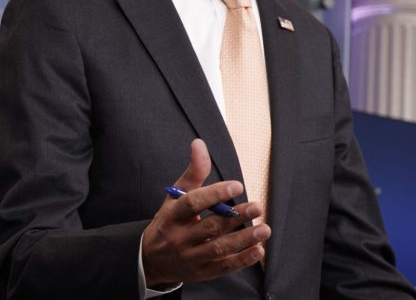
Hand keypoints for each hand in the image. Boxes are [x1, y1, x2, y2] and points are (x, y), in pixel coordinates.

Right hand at [141, 139, 270, 288]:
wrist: (150, 259)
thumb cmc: (168, 222)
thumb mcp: (174, 197)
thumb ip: (193, 173)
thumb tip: (200, 143)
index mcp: (172, 215)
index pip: (192, 203)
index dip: (214, 194)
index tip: (237, 186)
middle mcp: (179, 237)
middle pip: (209, 227)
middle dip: (235, 217)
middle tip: (257, 207)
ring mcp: (190, 257)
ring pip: (218, 248)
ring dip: (243, 239)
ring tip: (264, 229)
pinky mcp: (201, 272)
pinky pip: (222, 267)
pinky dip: (242, 260)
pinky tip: (258, 250)